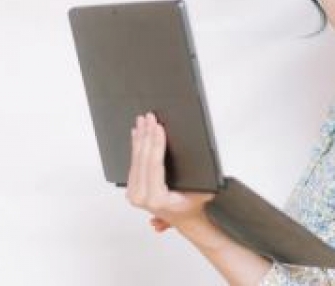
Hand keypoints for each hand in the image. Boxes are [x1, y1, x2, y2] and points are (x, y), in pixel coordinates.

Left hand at [126, 113, 213, 231]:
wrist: (185, 217)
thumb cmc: (193, 205)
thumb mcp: (202, 190)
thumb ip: (199, 176)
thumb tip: (196, 153)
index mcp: (156, 198)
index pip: (154, 164)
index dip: (156, 142)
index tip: (158, 127)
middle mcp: (141, 197)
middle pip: (142, 159)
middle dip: (147, 135)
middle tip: (150, 118)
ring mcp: (134, 194)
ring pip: (135, 159)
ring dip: (140, 138)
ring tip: (143, 121)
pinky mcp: (132, 188)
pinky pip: (133, 163)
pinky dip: (136, 146)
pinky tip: (138, 134)